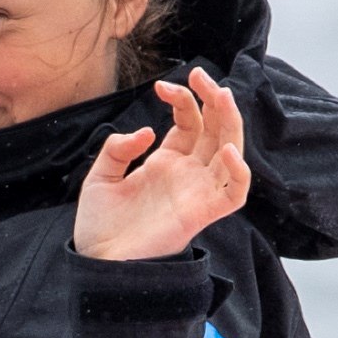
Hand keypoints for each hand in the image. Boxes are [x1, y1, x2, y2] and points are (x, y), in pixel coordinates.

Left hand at [72, 65, 250, 262]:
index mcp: (165, 162)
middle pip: (214, 129)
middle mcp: (186, 174)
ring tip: (221, 96)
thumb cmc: (100, 225)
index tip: (161, 86)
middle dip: (214, 98)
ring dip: (231, 122)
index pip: (189, 121)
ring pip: (230, 151)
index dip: (183, 98)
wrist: (97, 262)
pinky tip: (229, 151)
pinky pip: (234, 193)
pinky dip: (239, 173)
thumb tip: (146, 130)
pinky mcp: (202, 214)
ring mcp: (196, 192)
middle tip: (201, 74)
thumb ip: (117, 149)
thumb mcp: (100, 177)